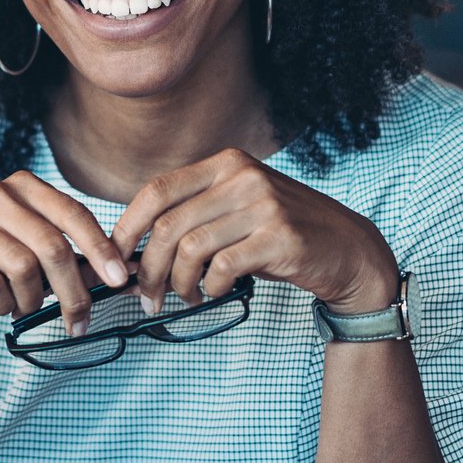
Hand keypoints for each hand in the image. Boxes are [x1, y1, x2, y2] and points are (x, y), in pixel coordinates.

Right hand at [0, 172, 132, 337]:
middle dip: (72, 290)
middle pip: (50, 244)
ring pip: (22, 267)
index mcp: (23, 187)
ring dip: (30, 300)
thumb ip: (80, 261)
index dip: (99, 247)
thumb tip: (130, 273)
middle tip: (81, 322)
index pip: (72, 213)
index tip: (119, 279)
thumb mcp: (40, 260)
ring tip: (23, 307)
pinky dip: (3, 305)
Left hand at [110, 148, 397, 314]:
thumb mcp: (236, 211)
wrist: (348, 250)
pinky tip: (215, 293)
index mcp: (226, 164)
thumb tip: (131, 250)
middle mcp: (243, 177)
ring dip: (177, 284)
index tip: (114, 258)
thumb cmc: (281, 236)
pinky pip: (222, 267)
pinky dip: (210, 287)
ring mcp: (263, 205)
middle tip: (146, 297)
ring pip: (189, 249)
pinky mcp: (280, 237)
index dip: (126, 227)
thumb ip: (193, 218)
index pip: (157, 191)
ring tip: (185, 298)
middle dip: (147, 268)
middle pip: (167, 225)